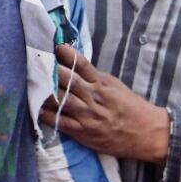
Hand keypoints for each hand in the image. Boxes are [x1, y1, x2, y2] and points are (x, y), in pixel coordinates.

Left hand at [39, 44, 169, 163]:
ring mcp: (88, 116)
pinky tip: (37, 107)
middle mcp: (94, 98)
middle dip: (51, 71)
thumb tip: (70, 62)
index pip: (82, 65)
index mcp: (102, 83)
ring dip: (45, 91)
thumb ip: (93, 76)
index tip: (56, 47)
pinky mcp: (84, 133)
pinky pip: (62, 122)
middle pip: (68, 81)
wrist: (148, 134)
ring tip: (32, 82)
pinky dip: (48, 114)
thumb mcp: (114, 85)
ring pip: (62, 100)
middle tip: (35, 62)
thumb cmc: (129, 107)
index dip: (68, 54)